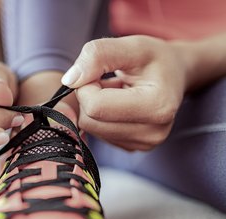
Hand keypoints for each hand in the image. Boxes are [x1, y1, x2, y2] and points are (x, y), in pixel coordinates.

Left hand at [61, 35, 187, 150]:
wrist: (175, 75)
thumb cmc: (155, 58)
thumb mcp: (131, 45)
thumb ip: (98, 55)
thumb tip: (69, 80)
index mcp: (157, 106)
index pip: (95, 106)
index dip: (86, 85)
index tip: (98, 72)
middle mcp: (152, 133)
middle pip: (90, 121)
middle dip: (89, 96)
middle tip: (105, 81)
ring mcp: (143, 144)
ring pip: (90, 129)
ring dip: (94, 106)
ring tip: (115, 92)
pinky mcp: (132, 147)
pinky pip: (97, 134)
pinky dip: (100, 117)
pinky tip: (117, 104)